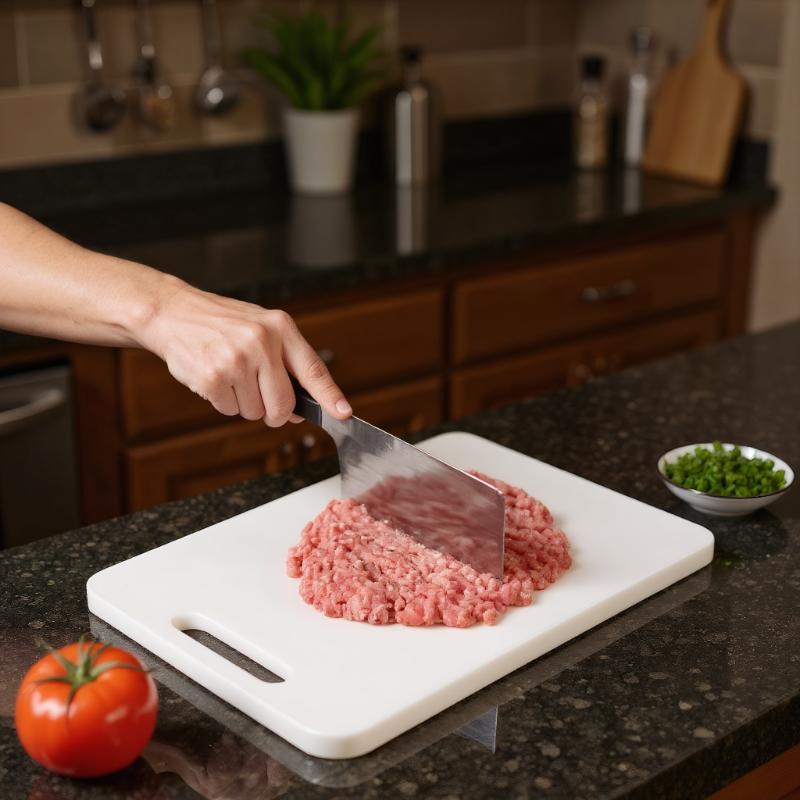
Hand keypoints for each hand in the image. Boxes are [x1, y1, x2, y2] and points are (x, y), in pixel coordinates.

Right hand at [137, 278, 351, 426]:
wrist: (173, 312)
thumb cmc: (221, 324)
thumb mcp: (261, 328)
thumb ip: (285, 364)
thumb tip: (300, 409)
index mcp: (280, 328)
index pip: (313, 369)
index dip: (330, 395)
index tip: (344, 413)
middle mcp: (261, 342)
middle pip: (283, 404)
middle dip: (273, 412)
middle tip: (257, 395)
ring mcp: (236, 360)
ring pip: (254, 411)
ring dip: (243, 403)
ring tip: (229, 373)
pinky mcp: (213, 377)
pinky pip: (229, 410)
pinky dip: (222, 401)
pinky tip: (213, 376)